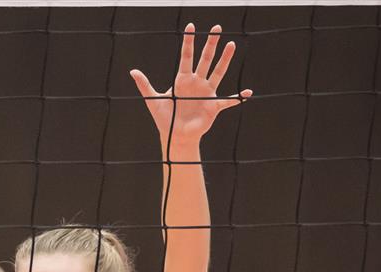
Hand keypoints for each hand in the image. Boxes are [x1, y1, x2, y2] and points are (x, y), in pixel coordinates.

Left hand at [130, 24, 251, 149]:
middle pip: (205, 60)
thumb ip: (144, 85)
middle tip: (216, 28)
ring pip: (218, 72)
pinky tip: (248, 93)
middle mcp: (197, 83)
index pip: (186, 57)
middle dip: (210, 44)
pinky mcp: (213, 106)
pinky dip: (238, 98)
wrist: (175, 134)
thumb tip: (132, 71)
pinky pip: (228, 101)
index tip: (190, 27)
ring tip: (231, 45)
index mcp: (182, 80)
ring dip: (225, 60)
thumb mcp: (153, 100)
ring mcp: (207, 93)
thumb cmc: (165, 118)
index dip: (188, 42)